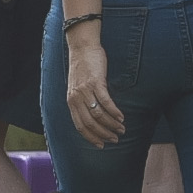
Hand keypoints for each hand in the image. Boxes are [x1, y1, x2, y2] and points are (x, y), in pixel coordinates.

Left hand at [64, 29, 124, 146]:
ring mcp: (85, 91)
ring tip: (122, 128)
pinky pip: (106, 102)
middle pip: (89, 123)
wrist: (82, 48)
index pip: (79, 126)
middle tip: (116, 139)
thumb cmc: (83, 68)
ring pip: (98, 115)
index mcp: (71, 102)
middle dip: (104, 134)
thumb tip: (94, 116)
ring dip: (112, 124)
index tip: (101, 145)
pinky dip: (114, 112)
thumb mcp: (78, 88)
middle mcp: (76, 98)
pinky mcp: (95, 82)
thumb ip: (83, 101)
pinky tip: (121, 117)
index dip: (91, 137)